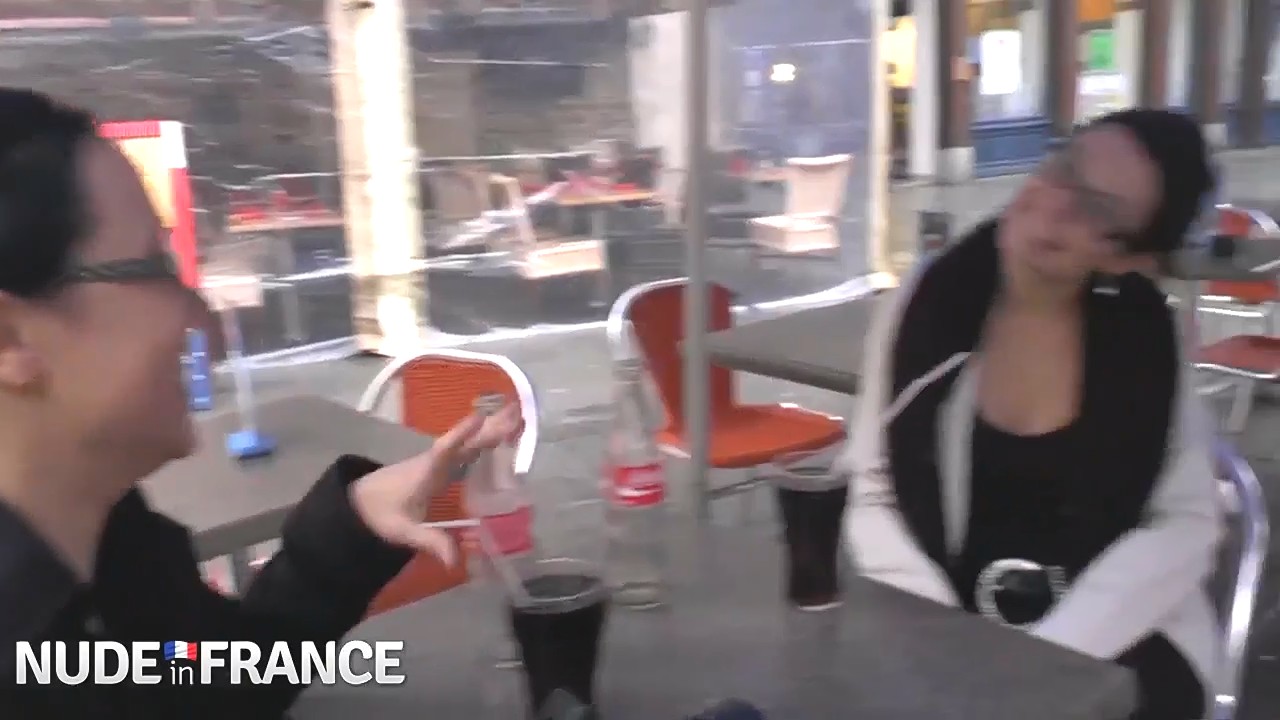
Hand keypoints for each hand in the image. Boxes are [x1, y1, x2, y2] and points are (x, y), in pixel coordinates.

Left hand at [350, 403, 520, 565]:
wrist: (361, 503)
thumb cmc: (381, 513)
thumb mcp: (404, 530)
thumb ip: (430, 542)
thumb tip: (454, 562)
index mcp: (425, 473)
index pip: (444, 451)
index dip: (461, 435)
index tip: (479, 419)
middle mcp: (434, 462)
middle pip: (465, 442)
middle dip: (490, 429)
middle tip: (517, 412)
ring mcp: (438, 462)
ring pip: (468, 443)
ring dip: (491, 430)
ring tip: (516, 415)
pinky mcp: (441, 466)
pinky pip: (466, 450)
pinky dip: (484, 442)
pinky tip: (500, 437)